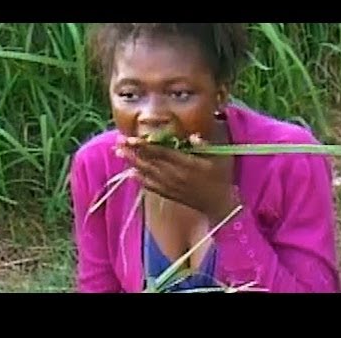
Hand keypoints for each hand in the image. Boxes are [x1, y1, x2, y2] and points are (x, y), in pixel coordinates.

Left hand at [116, 135, 240, 224]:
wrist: (222, 206)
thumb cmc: (222, 178)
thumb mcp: (219, 159)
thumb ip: (204, 146)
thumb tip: (191, 136)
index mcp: (188, 164)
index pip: (162, 153)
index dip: (146, 145)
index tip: (131, 138)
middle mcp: (177, 176)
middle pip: (151, 162)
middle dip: (134, 151)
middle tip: (118, 141)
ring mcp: (173, 187)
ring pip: (149, 174)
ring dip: (133, 163)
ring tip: (120, 153)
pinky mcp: (171, 195)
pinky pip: (153, 187)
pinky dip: (141, 181)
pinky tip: (131, 174)